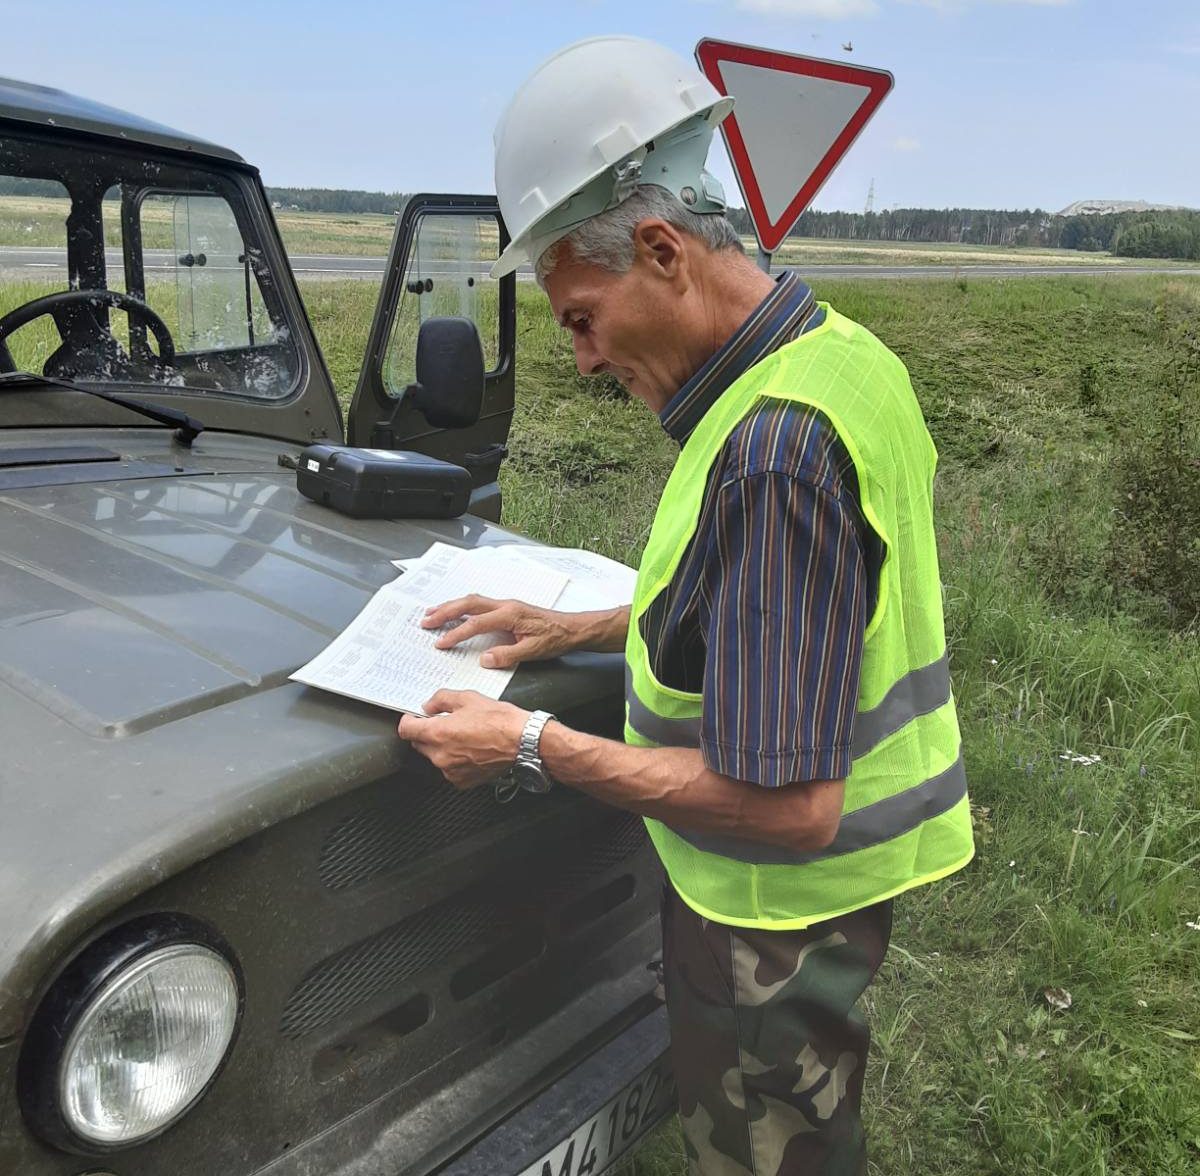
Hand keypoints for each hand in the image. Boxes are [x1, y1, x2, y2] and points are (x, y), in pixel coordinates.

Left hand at [398, 690, 527, 788]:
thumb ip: (441, 699)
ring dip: (442, 747)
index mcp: (438, 734)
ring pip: (435, 757)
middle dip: (427, 733)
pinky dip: (455, 761)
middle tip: (445, 723)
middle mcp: (440, 755)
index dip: (409, 721)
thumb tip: (429, 706)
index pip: (406, 730)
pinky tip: (471, 749)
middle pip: (419, 744)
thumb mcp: (468, 698)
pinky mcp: (463, 781)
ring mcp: (451, 771)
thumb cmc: (500, 721)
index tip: (414, 718)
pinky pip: (450, 769)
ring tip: (464, 736)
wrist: (522, 741)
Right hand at [420, 595, 582, 667]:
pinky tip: (456, 612)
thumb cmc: (555, 638)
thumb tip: (485, 659)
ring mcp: (506, 605)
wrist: (571, 628)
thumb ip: (508, 655)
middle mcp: (505, 605)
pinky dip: (463, 606)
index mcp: (509, 615)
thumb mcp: (533, 651)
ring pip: (472, 600)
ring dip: (451, 606)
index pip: (475, 624)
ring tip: (432, 613)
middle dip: (444, 612)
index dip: (456, 634)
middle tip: (425, 621)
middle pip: (468, 604)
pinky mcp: (507, 608)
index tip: (440, 644)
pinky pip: (479, 603)